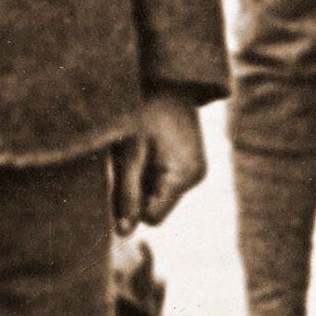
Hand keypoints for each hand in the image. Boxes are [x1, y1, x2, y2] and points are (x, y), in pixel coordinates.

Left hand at [110, 89, 206, 231]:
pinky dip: (151, 174)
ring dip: (143, 183)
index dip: (130, 205)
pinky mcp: (191, 164)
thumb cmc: (143, 113)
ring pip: (160, 197)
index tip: (119, 178)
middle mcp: (196, 178)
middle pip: (157, 208)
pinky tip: (147, 151)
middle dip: (137, 193)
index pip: (152, 217)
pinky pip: (166, 184)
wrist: (168, 81)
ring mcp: (196, 171)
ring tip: (137, 153)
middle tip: (127, 162)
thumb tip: (122, 234)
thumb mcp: (128, 154)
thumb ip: (126, 195)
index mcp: (183, 176)